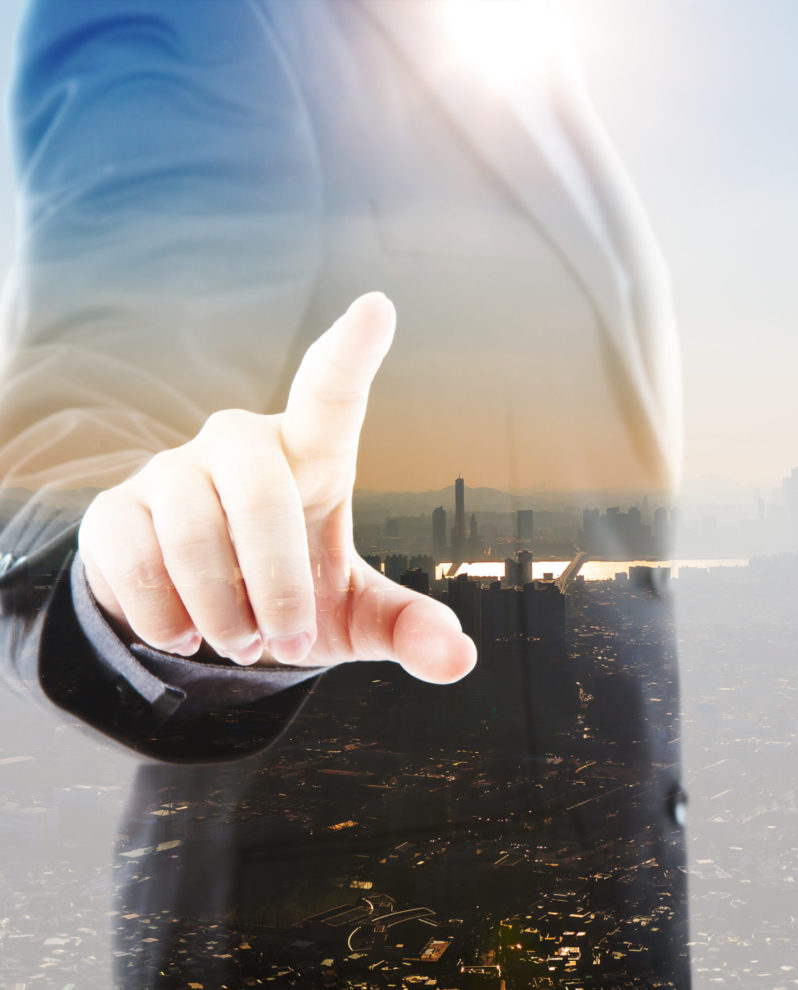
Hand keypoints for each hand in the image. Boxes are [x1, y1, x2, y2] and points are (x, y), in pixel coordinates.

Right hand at [78, 292, 475, 683]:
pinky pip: (133, 559)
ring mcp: (172, 472)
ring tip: (240, 644)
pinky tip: (183, 634)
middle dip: (277, 586)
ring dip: (223, 610)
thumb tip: (459, 659)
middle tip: (287, 644)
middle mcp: (240, 445)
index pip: (330, 391)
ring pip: (192, 532)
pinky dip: (165, 616)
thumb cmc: (293, 593)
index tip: (378, 306)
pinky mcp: (115, 509)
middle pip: (261, 495)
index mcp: (310, 456)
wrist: (200, 615)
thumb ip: (406, 627)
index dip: (351, 350)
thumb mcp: (354, 616)